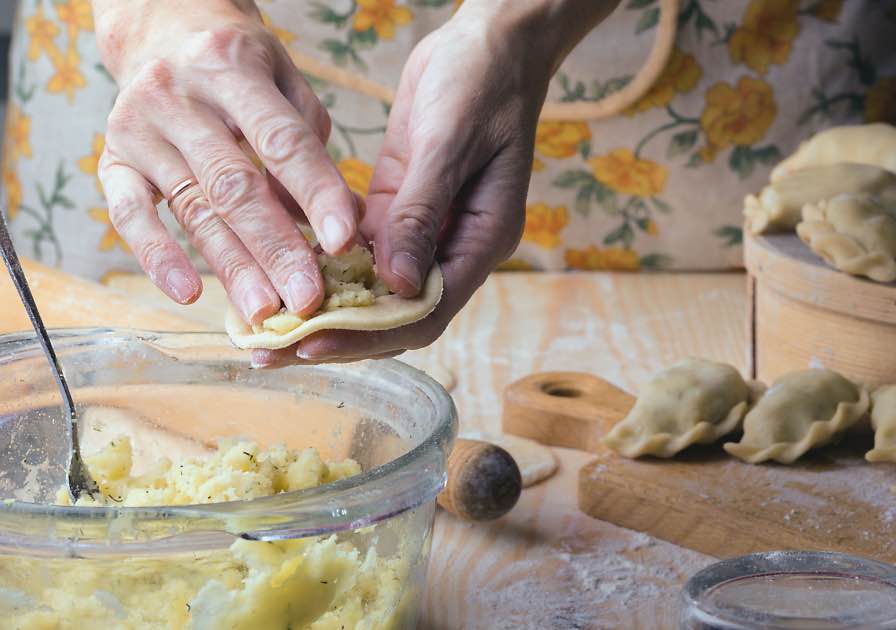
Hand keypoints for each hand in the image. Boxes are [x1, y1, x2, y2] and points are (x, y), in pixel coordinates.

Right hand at [93, 0, 359, 323]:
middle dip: (276, 247)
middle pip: (234, 184)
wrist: (162, 31)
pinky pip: (130, 215)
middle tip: (308, 298)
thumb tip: (344, 223)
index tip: (344, 242)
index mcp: (231, 66)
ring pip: (191, 207)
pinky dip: (157, 257)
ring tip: (265, 310)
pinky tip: (190, 294)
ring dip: (231, 265)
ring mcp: (138, 128)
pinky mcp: (112, 159)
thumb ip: (311, 146)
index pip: (282, 140)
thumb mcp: (285, 82)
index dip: (315, 193)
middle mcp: (177, 95)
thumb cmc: (241, 68)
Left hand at [253, 0, 617, 366]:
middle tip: (270, 349)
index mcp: (482, 239)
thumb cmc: (483, 84)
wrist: (492, 43)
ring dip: (324, 304)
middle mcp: (454, 246)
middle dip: (335, 335)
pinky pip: (361, 249)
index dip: (368, 335)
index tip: (311, 342)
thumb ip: (423, 212)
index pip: (424, 311)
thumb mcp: (451, 142)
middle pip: (394, 313)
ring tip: (266, 321)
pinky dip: (325, 263)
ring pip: (373, 287)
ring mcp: (426, 228)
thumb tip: (395, 283)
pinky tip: (281, 268)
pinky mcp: (400, 205)